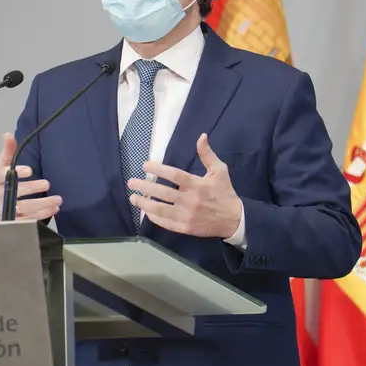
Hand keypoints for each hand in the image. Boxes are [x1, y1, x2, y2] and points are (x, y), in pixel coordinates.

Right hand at [0, 132, 60, 221]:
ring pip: (24, 209)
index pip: (2, 175)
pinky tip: (53, 209)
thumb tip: (7, 134)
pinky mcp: (12, 222)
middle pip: (15, 192)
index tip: (29, 170)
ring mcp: (5, 211)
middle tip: (47, 184)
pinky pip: (28, 220)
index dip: (16, 173)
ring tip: (57, 199)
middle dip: (32, 188)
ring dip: (43, 204)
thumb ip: (7, 151)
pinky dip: (42, 215)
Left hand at [127, 133, 242, 238]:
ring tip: (133, 198)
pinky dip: (153, 218)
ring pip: (160, 209)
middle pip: (162, 192)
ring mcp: (186, 216)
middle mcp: (189, 200)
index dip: (158, 169)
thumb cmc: (225, 192)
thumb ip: (207, 154)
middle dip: (144, 186)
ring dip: (144, 203)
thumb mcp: (219, 171)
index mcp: (197, 185)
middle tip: (131, 182)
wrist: (234, 219)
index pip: (173, 175)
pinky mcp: (185, 228)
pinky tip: (145, 212)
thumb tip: (201, 136)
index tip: (145, 165)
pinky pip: (165, 223)